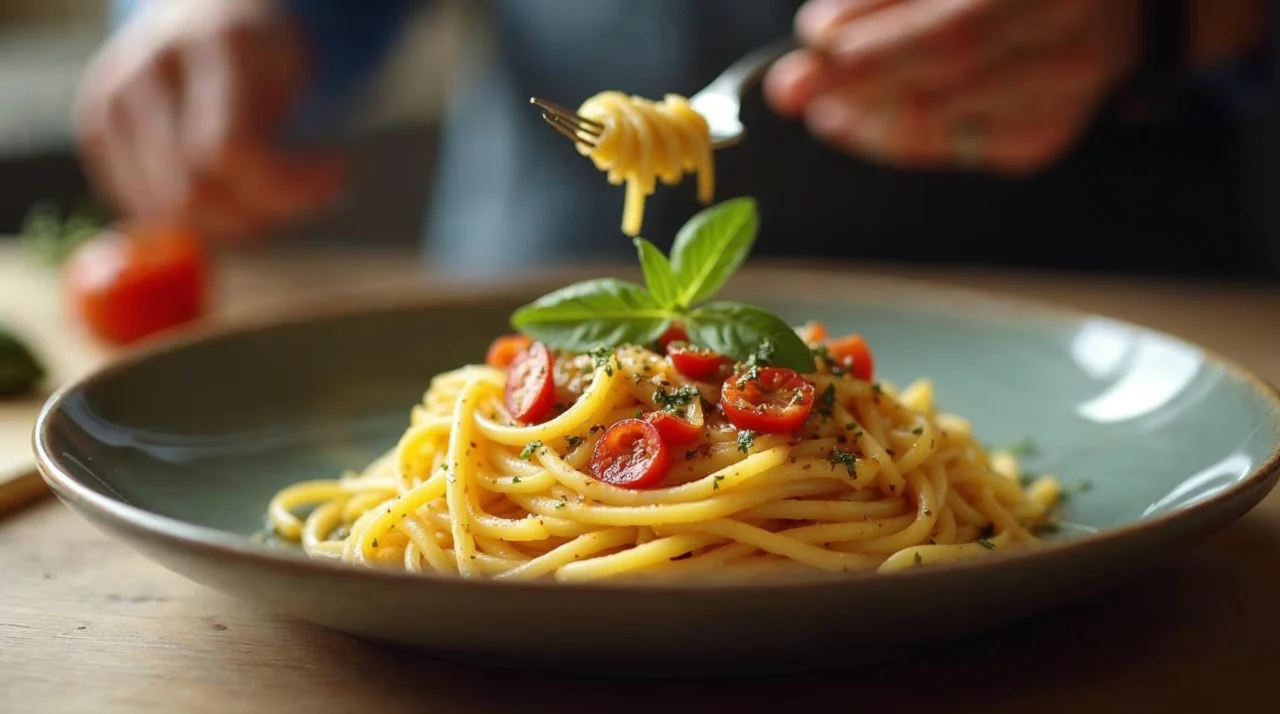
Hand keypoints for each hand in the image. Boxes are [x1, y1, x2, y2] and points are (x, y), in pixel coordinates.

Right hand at [75, 0, 344, 241]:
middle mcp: (153, 67)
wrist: (209, 13)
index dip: (287, 187)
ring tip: (263, 189)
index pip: (229, 151)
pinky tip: (223, 188)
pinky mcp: (96, 124)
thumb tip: (287, 214)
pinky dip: (192, 216)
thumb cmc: (269, 57)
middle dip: (258, 216)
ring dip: (226, 222)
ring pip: (167, 211)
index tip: (337, 177)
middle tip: (299, 195)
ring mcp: (115, 95)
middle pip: (192, 195)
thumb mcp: (302, 80)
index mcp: (219, 44)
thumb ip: (296, 143)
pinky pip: (144, 207)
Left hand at [764, 0, 1143, 174]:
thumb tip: (823, 37)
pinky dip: (896, 138)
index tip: (813, 39)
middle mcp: (1066, 35)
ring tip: (822, 106)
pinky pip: (951, 150)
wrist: (1102, 1)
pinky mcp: (1045, 135)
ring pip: (939, 125)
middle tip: (794, 87)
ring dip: (862, 118)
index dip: (873, 39)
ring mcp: (1063, 92)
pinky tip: (863, 122)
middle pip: (940, 80)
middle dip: (851, 83)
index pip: (951, 29)